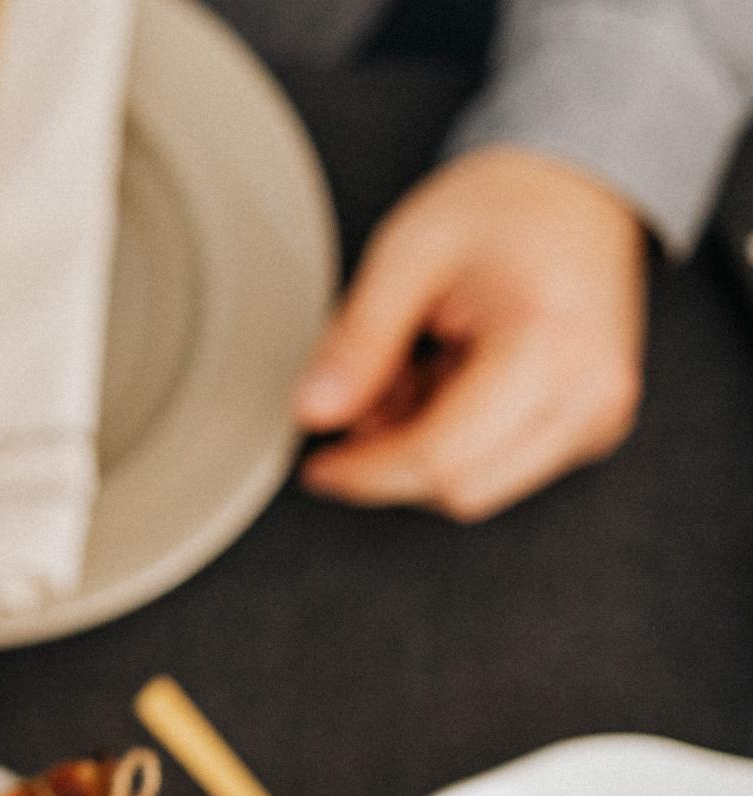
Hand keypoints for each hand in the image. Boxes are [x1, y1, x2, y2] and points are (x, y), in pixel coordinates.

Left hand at [294, 145, 645, 522]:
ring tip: (414, 366)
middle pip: (463, 487)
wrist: (575, 189)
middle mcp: (592, 395)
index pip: (442, 458)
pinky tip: (445, 376)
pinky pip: (504, 465)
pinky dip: (456, 437)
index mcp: (550, 346)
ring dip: (423, 445)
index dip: (365, 472)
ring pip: (481, 484)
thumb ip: (357, 341)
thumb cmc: (501, 207)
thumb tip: (314, 412)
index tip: (318, 466)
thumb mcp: (406, 255)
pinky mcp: (591, 424)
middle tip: (370, 390)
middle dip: (394, 457)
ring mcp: (599, 415)